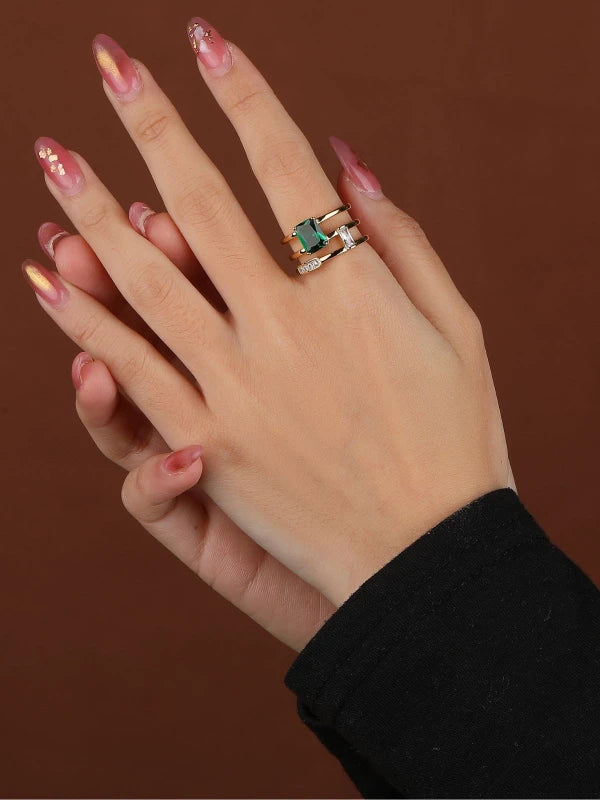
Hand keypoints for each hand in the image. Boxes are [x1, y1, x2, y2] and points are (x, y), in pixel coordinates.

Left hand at [24, 21, 514, 606]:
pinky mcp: (205, 445)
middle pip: (200, 205)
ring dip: (93, 210)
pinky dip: (83, 321)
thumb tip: (346, 160)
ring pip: (143, 282)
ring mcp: (234, 388)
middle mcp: (283, 329)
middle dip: (150, 122)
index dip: (243, 94)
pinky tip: (48, 276)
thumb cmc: (459, 442)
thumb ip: (405, 241)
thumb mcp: (459, 331)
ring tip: (53, 155)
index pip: (284, 167)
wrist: (428, 559)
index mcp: (354, 293)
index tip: (206, 42)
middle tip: (109, 62)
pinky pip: (128, 370)